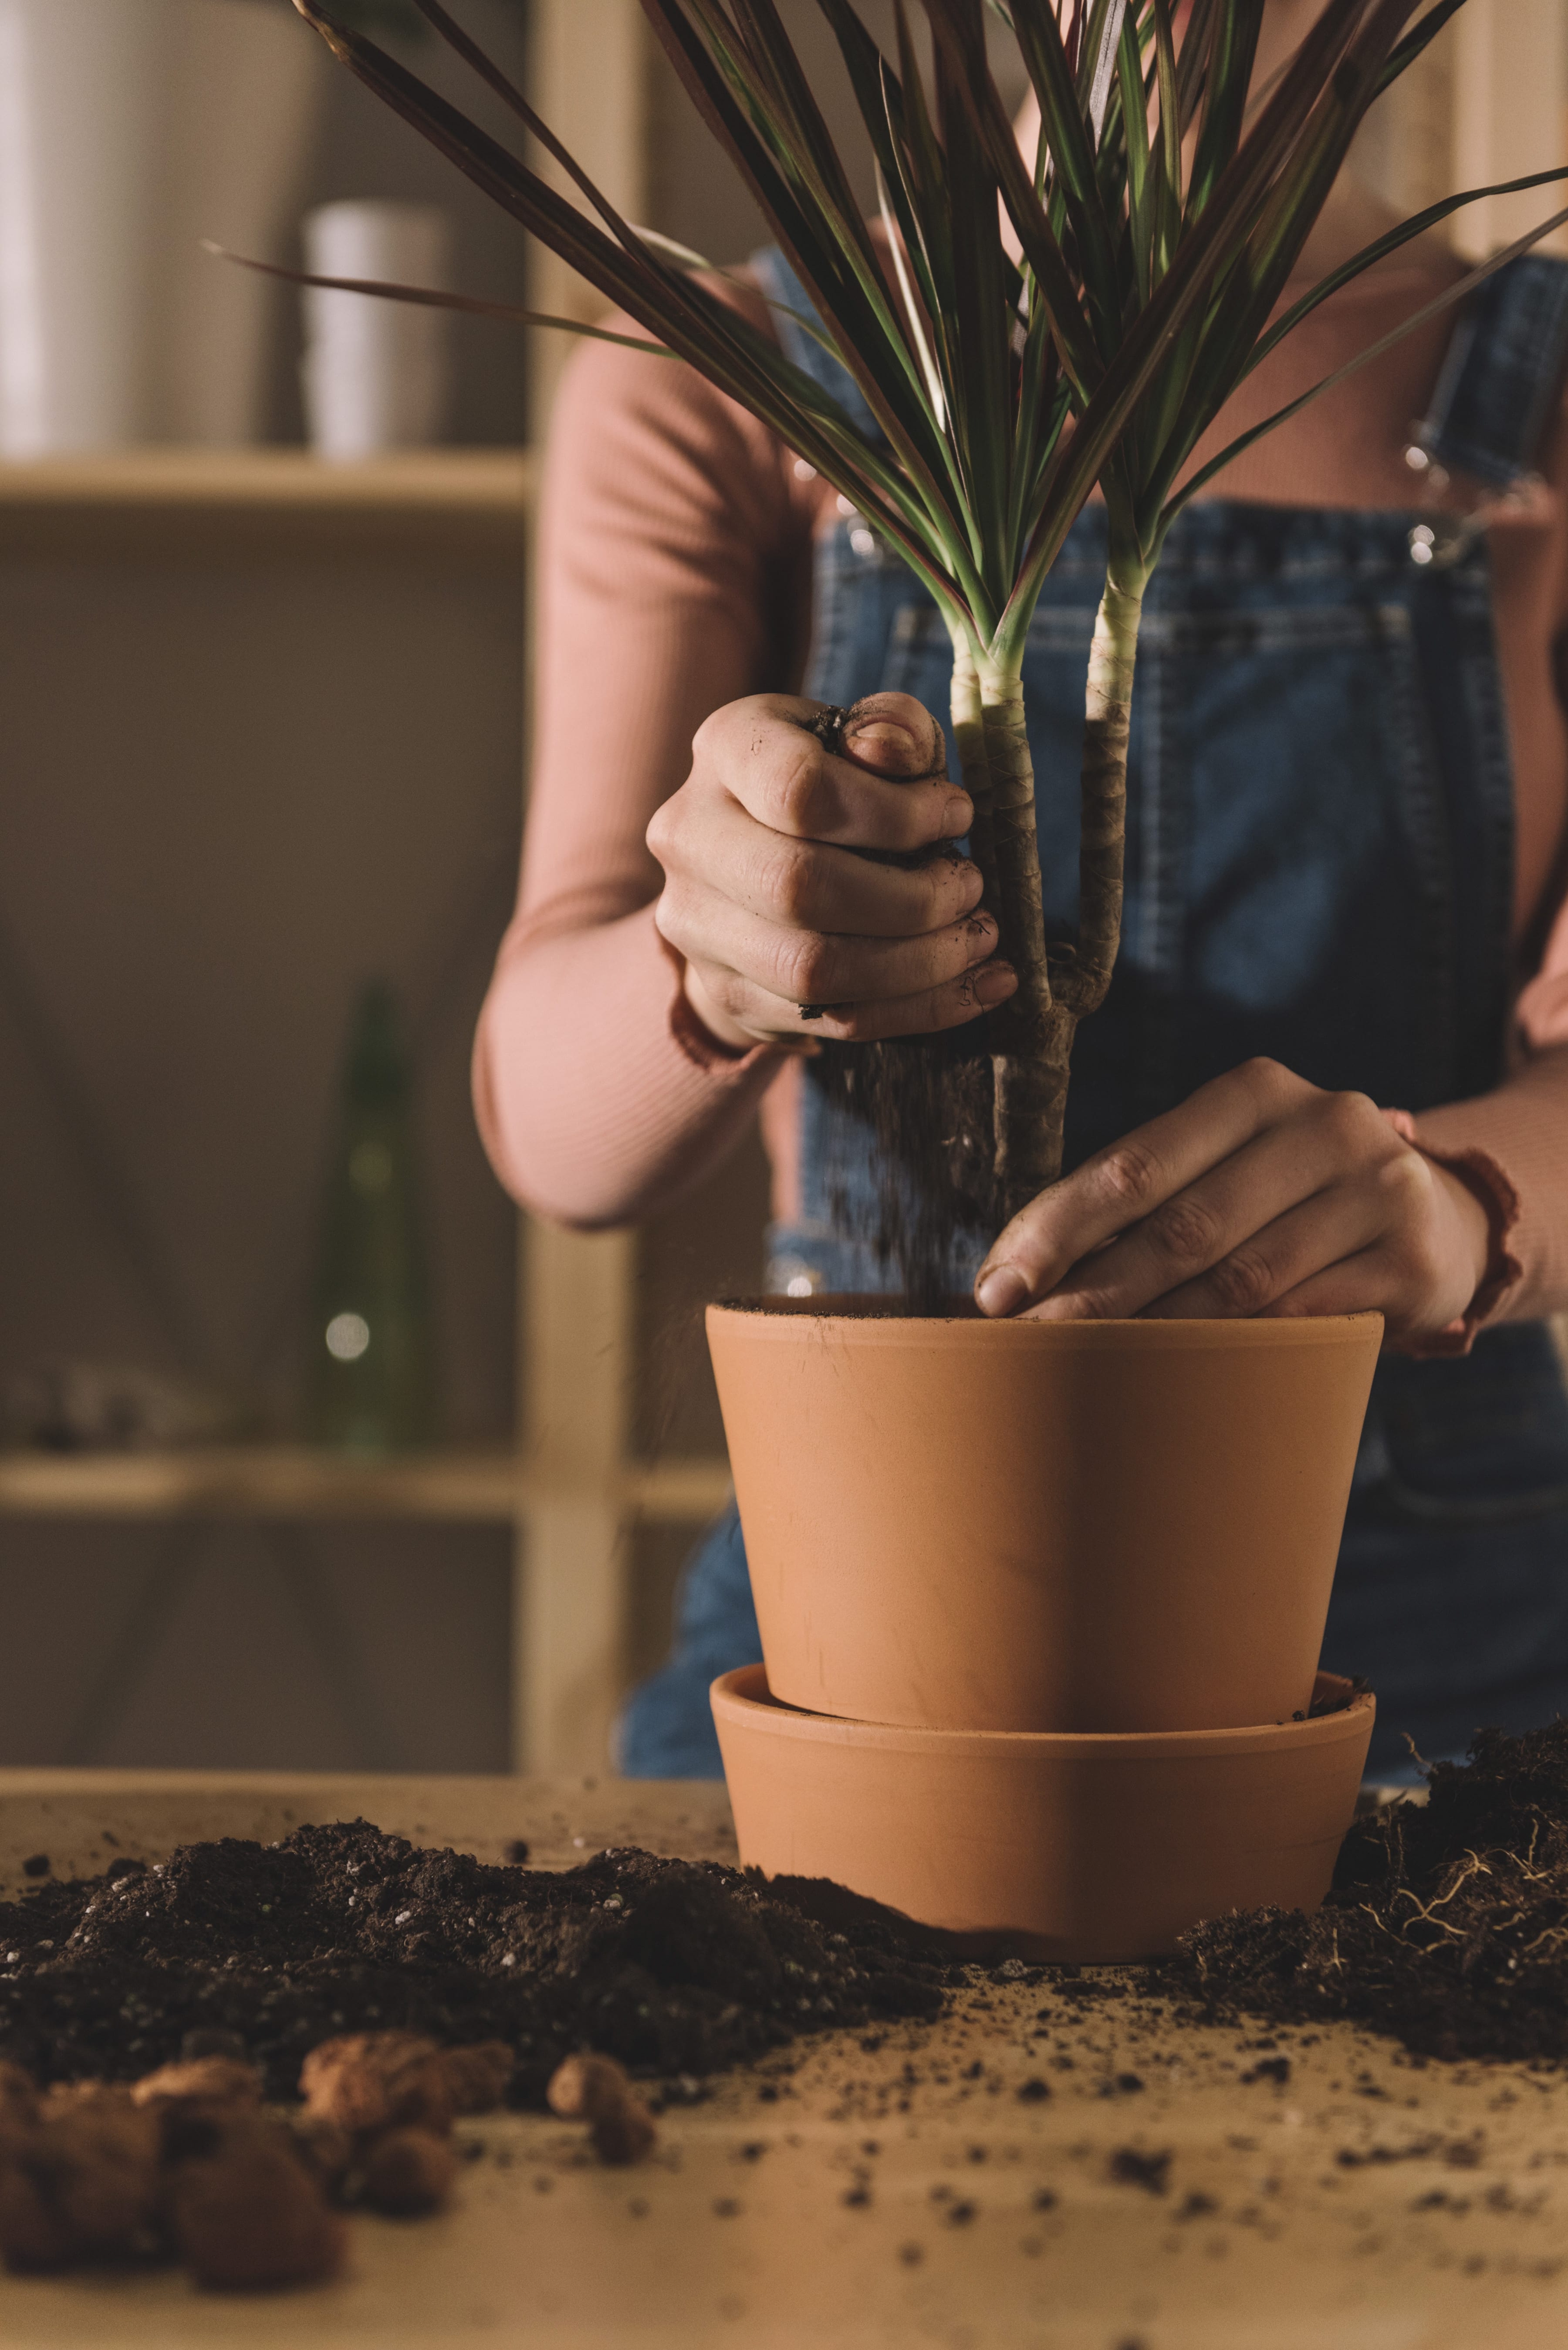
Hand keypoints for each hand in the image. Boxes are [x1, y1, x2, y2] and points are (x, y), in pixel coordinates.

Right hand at [647, 691, 1016, 1050]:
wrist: (750, 871)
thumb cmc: (832, 787)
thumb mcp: (866, 737)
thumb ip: (894, 729)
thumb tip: (897, 752)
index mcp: (726, 750)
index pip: (800, 789)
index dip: (896, 813)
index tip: (957, 816)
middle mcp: (691, 836)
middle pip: (800, 888)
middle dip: (912, 899)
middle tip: (971, 890)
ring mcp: (698, 924)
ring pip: (813, 970)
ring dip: (919, 964)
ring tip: (977, 940)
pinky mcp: (730, 993)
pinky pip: (832, 1020)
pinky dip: (918, 1009)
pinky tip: (976, 989)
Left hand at [973, 1058, 1492, 1350]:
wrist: (1441, 1221)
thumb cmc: (1292, 1201)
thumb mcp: (1231, 1172)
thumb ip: (1147, 1202)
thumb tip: (1015, 1275)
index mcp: (1255, 1091)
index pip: (1133, 1165)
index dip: (1056, 1230)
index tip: (997, 1289)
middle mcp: (1324, 1123)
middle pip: (1182, 1225)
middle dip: (1094, 1293)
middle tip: (1031, 1346)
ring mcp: (1378, 1188)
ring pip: (1241, 1279)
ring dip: (1157, 1333)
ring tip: (1090, 1372)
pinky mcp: (1411, 1259)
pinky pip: (1303, 1319)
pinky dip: (1239, 1353)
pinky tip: (1186, 1380)